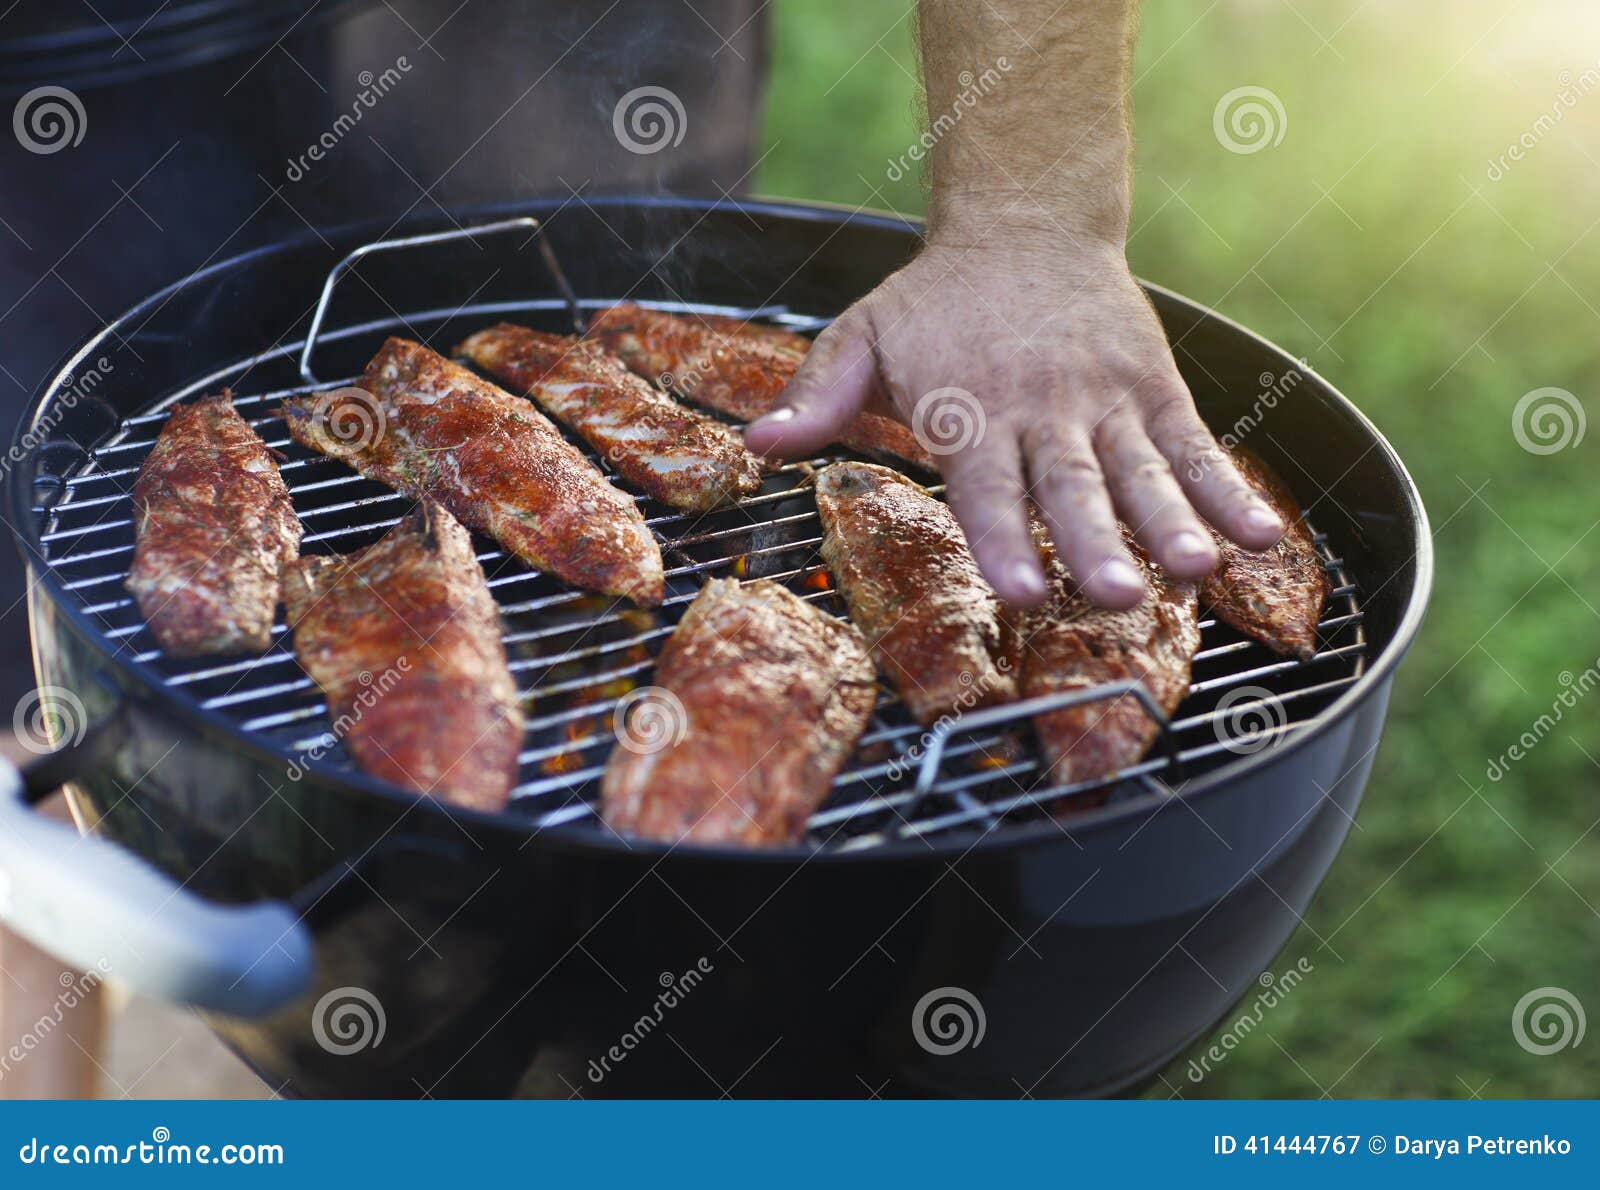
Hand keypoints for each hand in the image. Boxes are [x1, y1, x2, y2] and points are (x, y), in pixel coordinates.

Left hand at [743, 236, 1285, 607]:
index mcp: (969, 406)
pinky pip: (1193, 446)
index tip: (1022, 592)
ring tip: (1200, 570)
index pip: (986, 485)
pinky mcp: (1153, 390)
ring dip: (1171, 522)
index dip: (1003, 539)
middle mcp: (1042, 409)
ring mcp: (1106, 400)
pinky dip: (1227, 489)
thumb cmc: (936, 302)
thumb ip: (819, 395)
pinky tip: (1259, 537)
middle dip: (1094, 544)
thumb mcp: (863, 335)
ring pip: (1141, 470)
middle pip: (1070, 486)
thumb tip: (759, 446)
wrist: (1027, 223)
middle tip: (1118, 595)